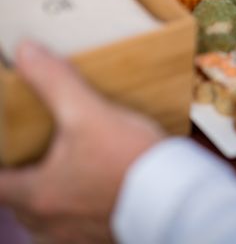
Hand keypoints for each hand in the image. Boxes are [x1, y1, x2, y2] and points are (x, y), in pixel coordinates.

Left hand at [0, 42, 164, 242]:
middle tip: (30, 155)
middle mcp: (50, 222)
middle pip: (17, 202)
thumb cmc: (131, 159)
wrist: (177, 194)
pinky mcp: (102, 237)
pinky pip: (75, 229)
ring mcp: (76, 236)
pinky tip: (92, 190)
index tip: (6, 150)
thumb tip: (27, 52)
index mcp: (38, 194)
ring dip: (48, 197)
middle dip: (20, 179)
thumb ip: (55, 82)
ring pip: (45, 219)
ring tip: (61, 173)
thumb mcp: (90, 113)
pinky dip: (75, 210)